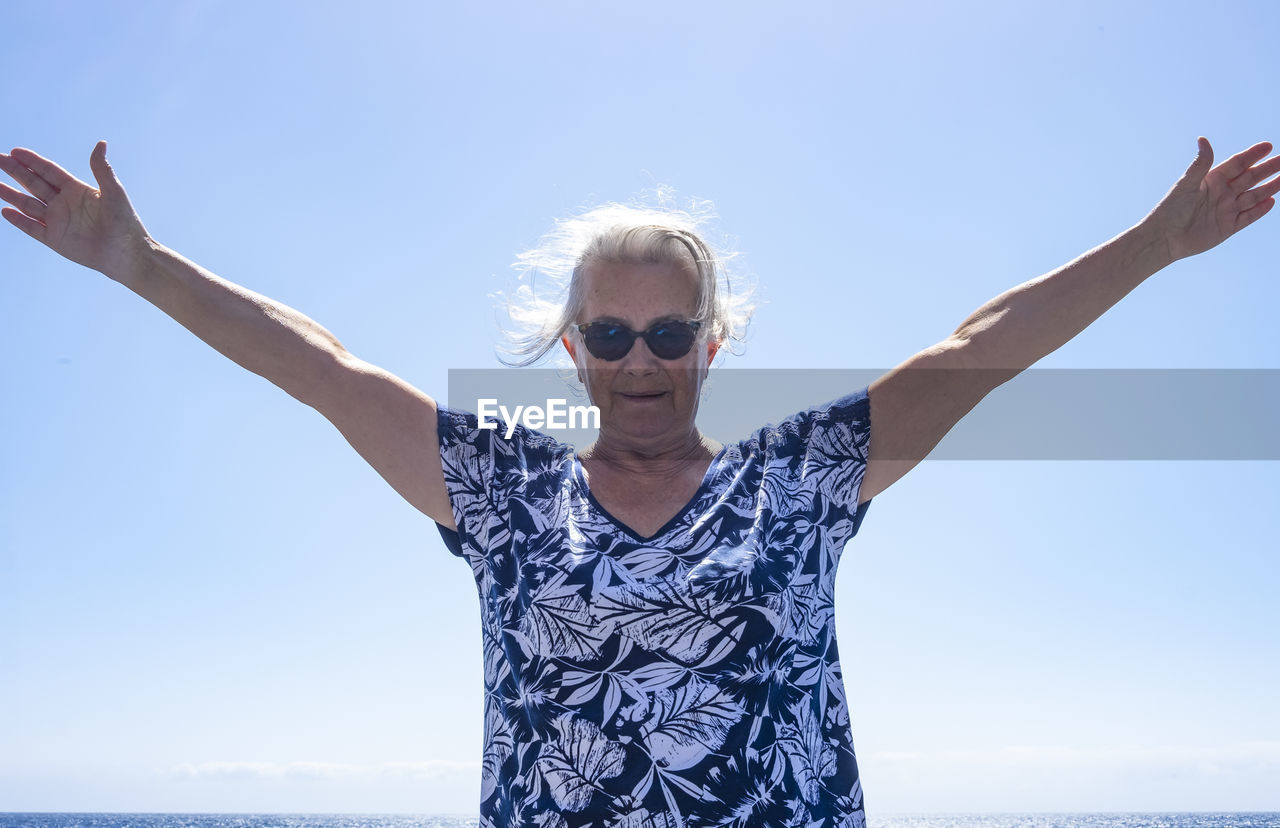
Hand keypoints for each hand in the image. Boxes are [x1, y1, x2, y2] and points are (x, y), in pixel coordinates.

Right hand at [0, 141, 150, 276]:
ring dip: (10, 193)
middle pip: (34, 183)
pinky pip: (32, 227)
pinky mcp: (54, 239)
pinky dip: (18, 220)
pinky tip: (5, 210)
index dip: (32, 161)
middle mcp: (64, 203)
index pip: (49, 171)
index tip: (15, 151)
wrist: (126, 254)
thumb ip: (102, 169)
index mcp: (77, 190)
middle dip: (15, 171)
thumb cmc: (125, 222)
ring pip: (28, 204)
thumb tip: (101, 143)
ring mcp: (58, 221)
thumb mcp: (113, 192)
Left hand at [1149, 137, 1278, 261]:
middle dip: (1267, 169)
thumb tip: (1203, 139)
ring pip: (1253, 196)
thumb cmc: (1171, 209)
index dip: (1252, 155)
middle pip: (1250, 178)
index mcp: (1212, 180)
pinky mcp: (1228, 227)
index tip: (1268, 146)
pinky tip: (1271, 201)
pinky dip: (1260, 211)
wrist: (1164, 238)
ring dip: (1269, 187)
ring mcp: (1226, 210)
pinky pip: (1248, 217)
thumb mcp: (1186, 184)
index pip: (1237, 164)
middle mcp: (1221, 193)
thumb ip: (1200, 164)